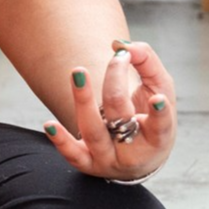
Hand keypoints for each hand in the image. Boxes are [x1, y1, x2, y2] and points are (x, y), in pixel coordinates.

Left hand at [43, 40, 176, 181]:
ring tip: (78, 73)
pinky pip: (72, 154)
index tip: (157, 98)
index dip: (159, 113)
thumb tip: (125, 46)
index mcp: (157, 138)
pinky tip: (49, 125)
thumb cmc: (148, 114)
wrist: (136, 155)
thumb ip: (147, 62)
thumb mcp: (159, 89)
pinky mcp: (86, 162)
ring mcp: (108, 159)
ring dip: (84, 102)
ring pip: (94, 131)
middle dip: (116, 85)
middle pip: (120, 116)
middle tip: (118, 57)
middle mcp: (133, 152)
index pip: (159, 125)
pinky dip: (60, 141)